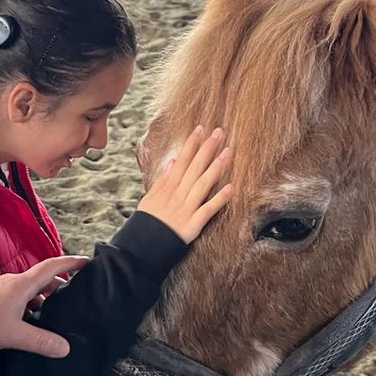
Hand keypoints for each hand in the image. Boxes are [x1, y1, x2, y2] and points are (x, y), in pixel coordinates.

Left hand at [0, 256, 88, 355]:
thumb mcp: (14, 335)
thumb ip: (41, 341)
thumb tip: (66, 348)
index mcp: (22, 284)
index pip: (53, 267)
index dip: (72, 263)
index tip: (88, 262)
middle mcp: (14, 281)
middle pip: (44, 279)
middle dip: (61, 287)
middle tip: (76, 298)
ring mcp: (3, 288)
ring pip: (31, 289)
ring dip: (44, 298)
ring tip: (55, 315)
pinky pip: (20, 295)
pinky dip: (31, 304)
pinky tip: (31, 321)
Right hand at [137, 126, 233, 243]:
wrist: (144, 246)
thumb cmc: (148, 221)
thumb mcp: (150, 197)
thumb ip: (163, 179)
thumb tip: (172, 161)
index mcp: (167, 187)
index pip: (181, 160)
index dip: (191, 144)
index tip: (201, 129)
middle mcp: (177, 195)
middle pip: (194, 168)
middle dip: (207, 149)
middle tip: (219, 132)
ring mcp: (186, 209)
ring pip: (203, 184)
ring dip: (216, 167)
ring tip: (228, 152)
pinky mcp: (193, 225)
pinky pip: (208, 210)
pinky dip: (219, 199)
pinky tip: (231, 188)